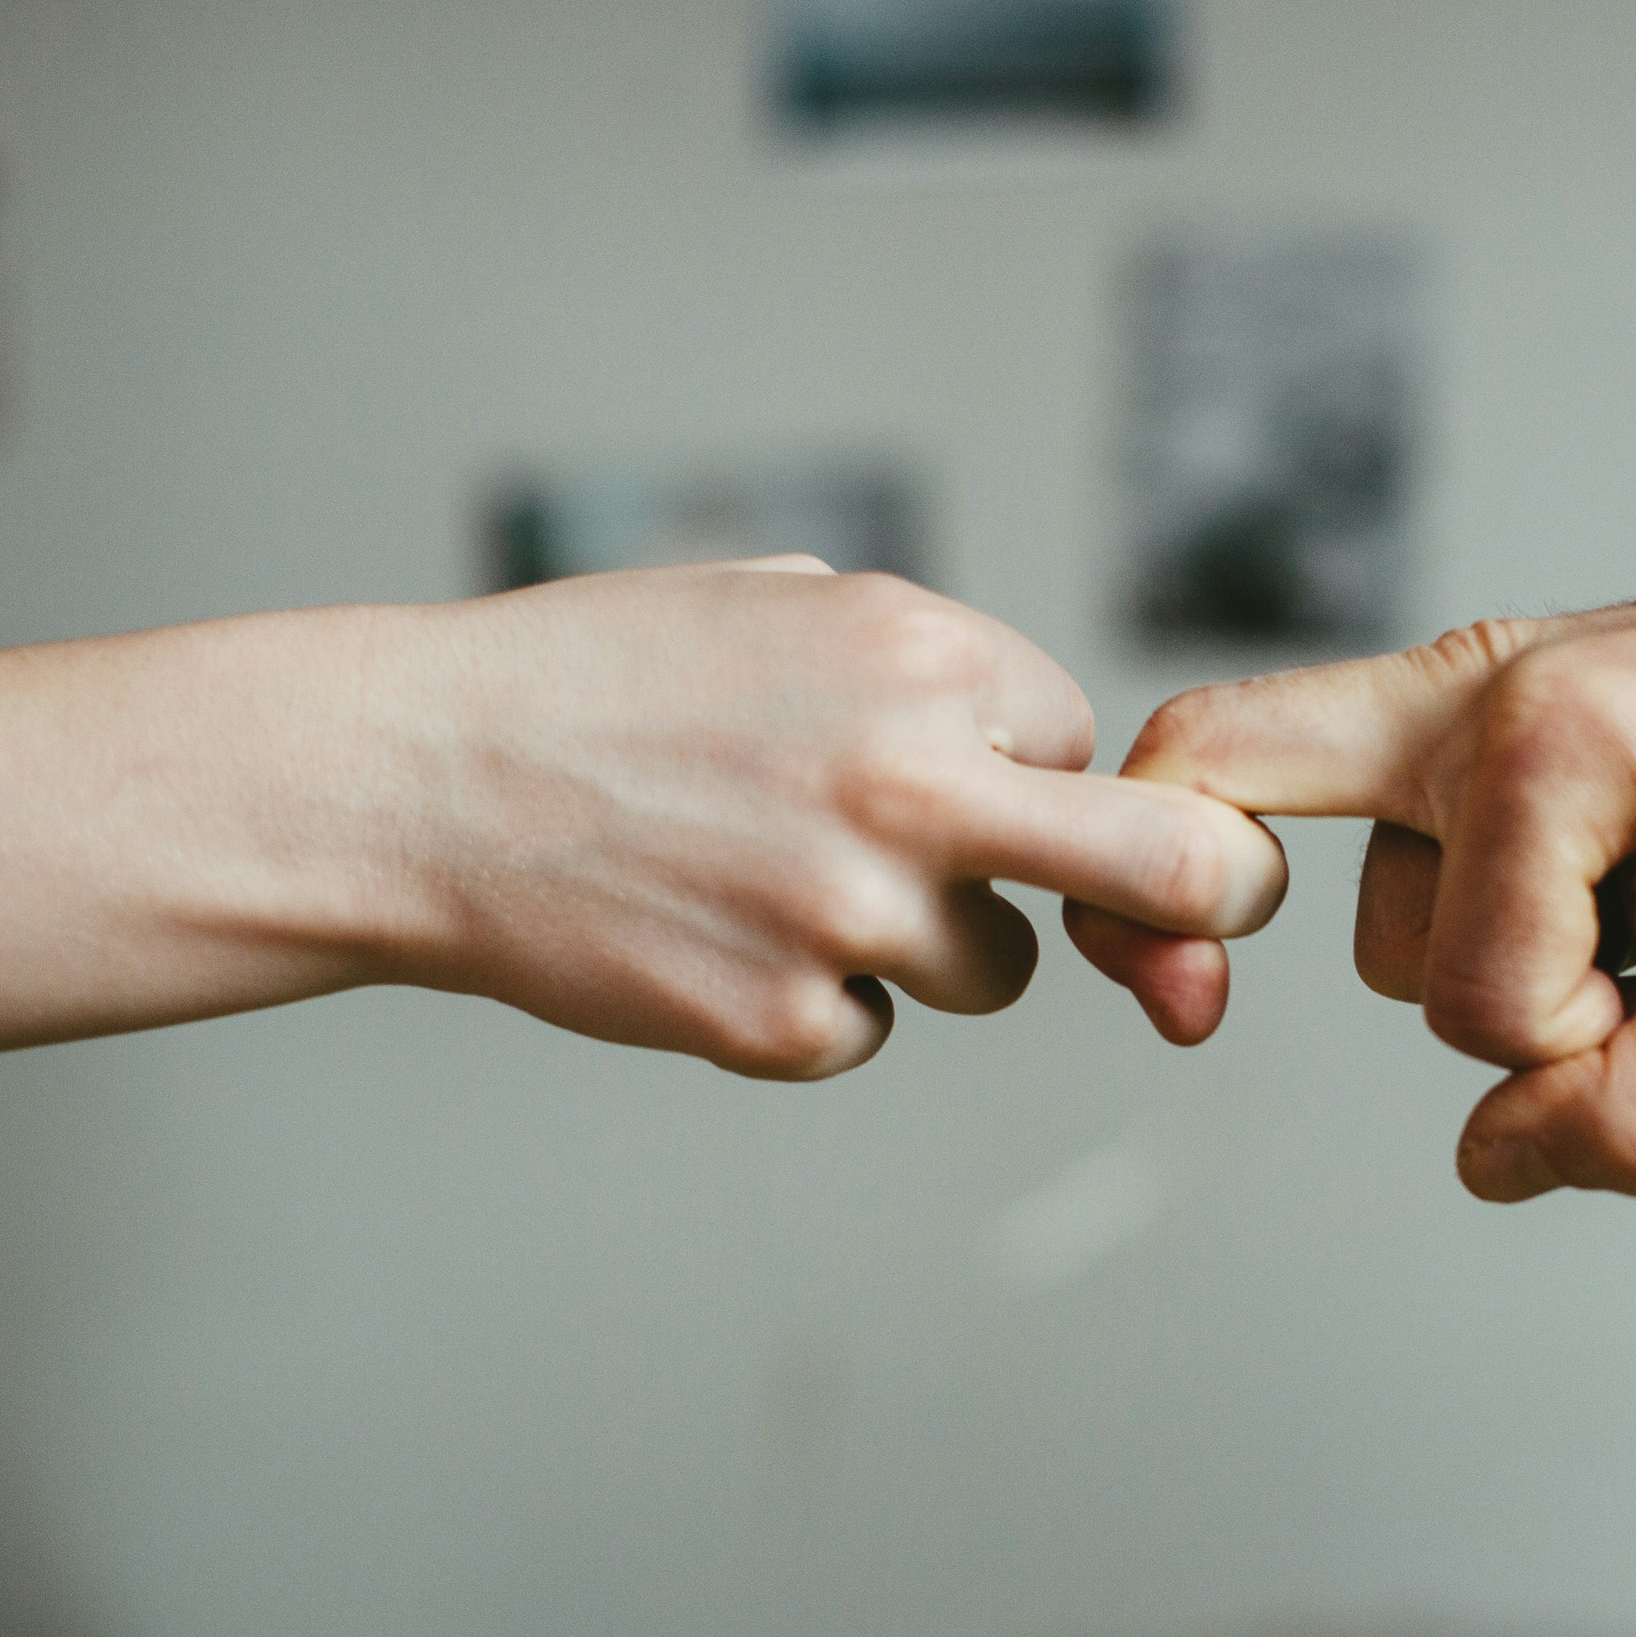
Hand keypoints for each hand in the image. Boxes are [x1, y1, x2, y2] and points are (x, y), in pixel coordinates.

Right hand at [0, 559, 1288, 1148]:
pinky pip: (867, 1031)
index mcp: (922, 652)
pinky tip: (707, 935)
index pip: (1078, 736)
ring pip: (991, 970)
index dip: (1034, 768)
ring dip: (922, 944)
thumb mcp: (777, 605)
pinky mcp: (781, 1022)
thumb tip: (1054, 750)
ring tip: (776, 880)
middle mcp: (912, 779)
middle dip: (1215, 894)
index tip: (994, 785)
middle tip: (1221, 911)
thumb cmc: (595, 681)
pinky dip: (810, 1003)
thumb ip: (924, 669)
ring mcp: (850, 912)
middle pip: (1169, 868)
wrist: (414, 777)